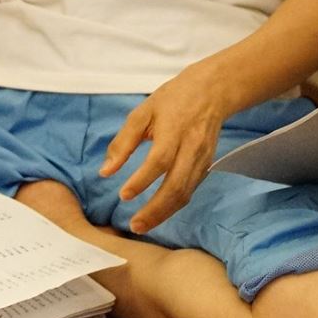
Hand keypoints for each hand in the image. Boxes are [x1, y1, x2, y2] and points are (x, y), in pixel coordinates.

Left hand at [99, 65, 236, 234]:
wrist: (212, 91)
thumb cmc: (173, 99)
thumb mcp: (143, 112)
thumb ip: (124, 142)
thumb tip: (105, 171)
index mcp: (174, 130)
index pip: (159, 160)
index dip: (142, 180)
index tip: (123, 195)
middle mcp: (191, 148)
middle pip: (176, 185)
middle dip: (155, 210)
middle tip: (134, 225)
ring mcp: (202, 159)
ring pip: (185, 193)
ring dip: (164, 213)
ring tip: (143, 225)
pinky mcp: (206, 166)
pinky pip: (190, 191)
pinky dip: (174, 206)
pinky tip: (158, 213)